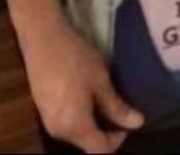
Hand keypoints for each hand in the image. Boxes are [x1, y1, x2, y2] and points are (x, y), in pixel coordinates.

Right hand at [20, 18, 143, 152]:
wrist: (42, 37)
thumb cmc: (74, 57)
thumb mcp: (100, 80)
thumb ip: (117, 106)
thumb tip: (138, 123)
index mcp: (75, 127)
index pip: (101, 150)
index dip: (118, 139)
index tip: (126, 117)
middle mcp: (59, 132)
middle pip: (87, 144)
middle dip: (106, 130)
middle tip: (117, 105)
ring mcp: (48, 121)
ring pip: (77, 134)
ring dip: (92, 122)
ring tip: (103, 97)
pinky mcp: (43, 110)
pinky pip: (66, 123)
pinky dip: (80, 115)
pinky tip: (85, 94)